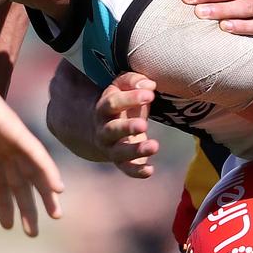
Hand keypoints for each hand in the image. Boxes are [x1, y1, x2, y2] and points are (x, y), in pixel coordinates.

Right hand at [0, 66, 63, 236]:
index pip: (2, 186)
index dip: (6, 206)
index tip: (9, 227)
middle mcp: (4, 150)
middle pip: (22, 183)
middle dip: (29, 207)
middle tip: (34, 232)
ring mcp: (12, 140)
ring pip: (35, 172)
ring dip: (46, 193)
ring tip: (55, 215)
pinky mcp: (16, 130)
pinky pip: (37, 154)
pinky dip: (48, 170)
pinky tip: (57, 188)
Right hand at [47, 62, 158, 177]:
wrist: (98, 129)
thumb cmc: (119, 104)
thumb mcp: (121, 87)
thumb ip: (133, 81)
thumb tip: (149, 85)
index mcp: (104, 108)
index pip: (113, 103)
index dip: (131, 98)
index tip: (150, 94)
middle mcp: (104, 129)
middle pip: (113, 130)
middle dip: (127, 128)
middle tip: (143, 125)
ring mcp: (111, 147)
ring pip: (120, 152)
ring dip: (136, 150)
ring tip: (154, 146)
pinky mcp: (120, 161)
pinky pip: (126, 168)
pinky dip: (137, 171)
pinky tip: (150, 170)